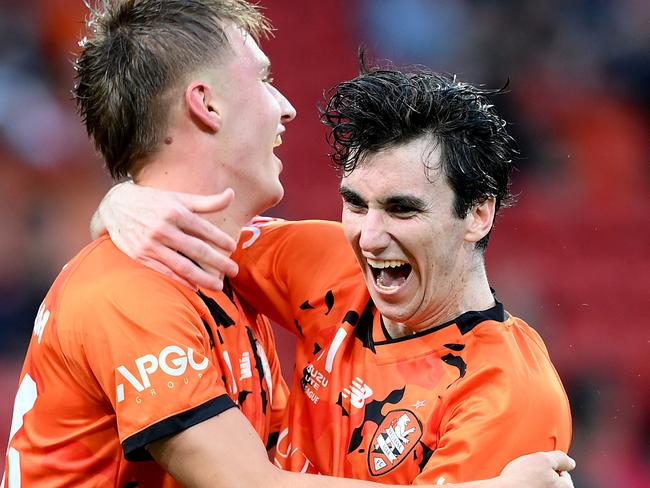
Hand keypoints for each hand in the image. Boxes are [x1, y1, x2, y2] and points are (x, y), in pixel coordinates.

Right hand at [92, 182, 238, 290]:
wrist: (114, 207)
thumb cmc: (153, 202)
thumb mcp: (178, 198)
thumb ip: (206, 201)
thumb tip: (231, 193)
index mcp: (175, 212)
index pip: (204, 229)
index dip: (221, 239)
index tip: (233, 247)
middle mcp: (163, 228)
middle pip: (197, 250)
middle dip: (219, 262)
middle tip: (234, 271)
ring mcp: (151, 244)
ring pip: (182, 265)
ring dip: (203, 278)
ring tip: (218, 287)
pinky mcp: (141, 256)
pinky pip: (165, 272)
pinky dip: (181, 281)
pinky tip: (195, 287)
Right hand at [497, 451, 574, 487]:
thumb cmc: (522, 477)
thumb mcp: (543, 459)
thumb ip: (560, 458)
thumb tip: (571, 463)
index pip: (565, 477)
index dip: (552, 467)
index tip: (539, 467)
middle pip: (555, 484)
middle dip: (546, 476)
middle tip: (531, 473)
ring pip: (543, 487)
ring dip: (537, 482)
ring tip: (525, 480)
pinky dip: (529, 486)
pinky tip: (522, 485)